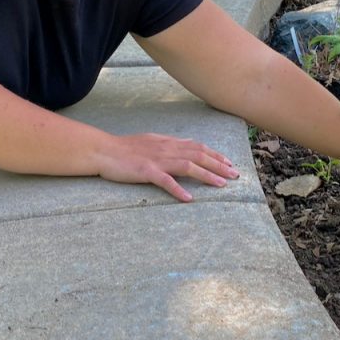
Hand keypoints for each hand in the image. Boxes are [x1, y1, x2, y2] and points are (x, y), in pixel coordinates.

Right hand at [93, 132, 239, 201]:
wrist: (104, 150)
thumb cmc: (126, 148)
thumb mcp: (152, 141)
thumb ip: (170, 144)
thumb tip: (188, 145)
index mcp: (169, 142)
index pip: (198, 147)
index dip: (216, 155)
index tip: (230, 163)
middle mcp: (167, 149)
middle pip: (199, 155)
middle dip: (219, 165)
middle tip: (235, 175)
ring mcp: (157, 160)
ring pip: (188, 166)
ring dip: (207, 175)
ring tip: (221, 185)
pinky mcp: (146, 171)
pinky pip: (165, 181)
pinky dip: (178, 189)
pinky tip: (189, 198)